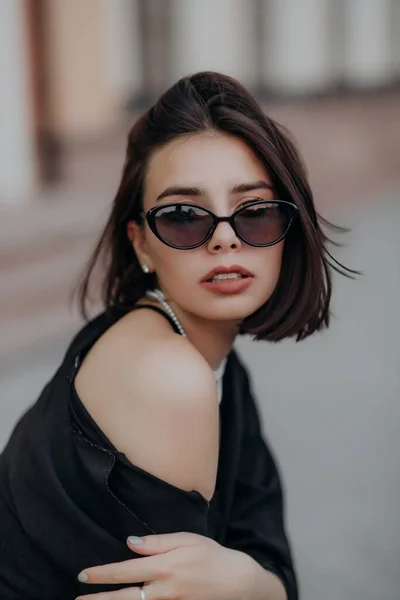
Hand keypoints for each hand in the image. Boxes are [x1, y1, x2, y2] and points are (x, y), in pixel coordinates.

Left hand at [76, 532, 255, 599]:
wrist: (239, 584)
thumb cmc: (213, 556)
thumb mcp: (188, 539)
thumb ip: (157, 542)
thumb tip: (130, 543)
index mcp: (166, 566)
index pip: (127, 571)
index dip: (103, 574)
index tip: (83, 575)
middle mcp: (165, 589)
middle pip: (125, 597)